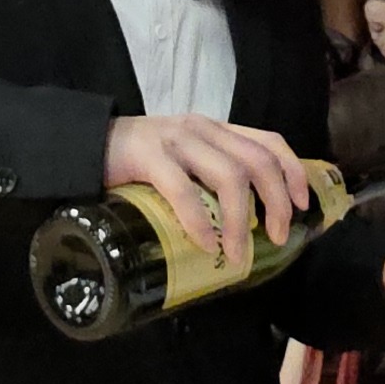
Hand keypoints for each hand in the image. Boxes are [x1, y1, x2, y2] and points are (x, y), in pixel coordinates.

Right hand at [105, 115, 313, 271]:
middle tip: (278, 237)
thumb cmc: (136, 162)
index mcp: (215, 130)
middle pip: (258, 162)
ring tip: (237, 253)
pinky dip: (200, 221)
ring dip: (241, 220)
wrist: (81, 145)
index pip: (269, 142)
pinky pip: (183, 190)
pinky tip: (206, 244)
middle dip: (277, 203)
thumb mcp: (183, 160)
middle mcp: (202, 130)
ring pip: (229, 176)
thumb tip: (243, 224)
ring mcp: (176, 141)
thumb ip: (208, 176)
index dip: (293, 172)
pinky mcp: (148, 156)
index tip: (302, 205)